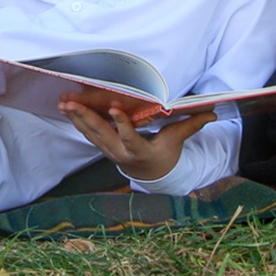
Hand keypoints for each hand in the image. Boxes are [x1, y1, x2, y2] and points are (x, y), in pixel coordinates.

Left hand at [62, 99, 213, 179]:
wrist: (149, 174)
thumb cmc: (164, 154)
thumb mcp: (177, 141)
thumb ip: (190, 125)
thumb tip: (212, 113)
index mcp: (140, 151)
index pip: (130, 137)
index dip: (121, 124)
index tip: (114, 108)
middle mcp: (121, 152)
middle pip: (102, 134)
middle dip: (86, 117)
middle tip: (72, 102)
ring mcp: (109, 150)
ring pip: (90, 133)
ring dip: (76, 117)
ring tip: (64, 102)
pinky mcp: (101, 146)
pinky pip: (87, 133)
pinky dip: (76, 120)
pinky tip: (66, 108)